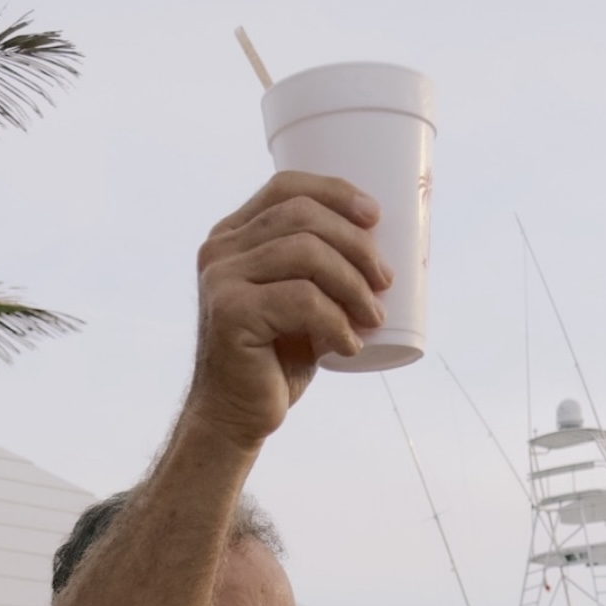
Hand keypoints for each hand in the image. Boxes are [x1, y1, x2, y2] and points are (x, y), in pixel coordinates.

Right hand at [191, 172, 392, 448]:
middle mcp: (220, 250)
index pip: (286, 188)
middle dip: (356, 245)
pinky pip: (303, 300)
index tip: (375, 217)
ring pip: (307, 253)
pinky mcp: (232, 313)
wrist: (235, 417)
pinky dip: (337, 321)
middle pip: (303, 217)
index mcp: (233, 237)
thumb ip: (319, 276)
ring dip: (353, 284)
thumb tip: (381, 257)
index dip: (335, 192)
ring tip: (373, 318)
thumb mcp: (298, 307)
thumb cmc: (272, 363)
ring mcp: (222, 279)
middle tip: (385, 282)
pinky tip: (350, 345)